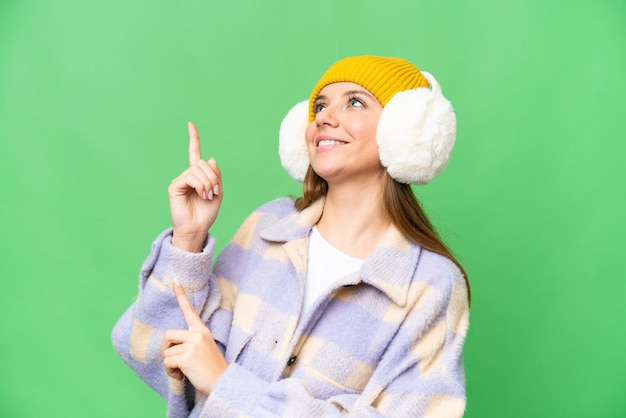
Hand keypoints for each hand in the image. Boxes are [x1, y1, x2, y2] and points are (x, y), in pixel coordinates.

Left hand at [161, 280, 227, 396]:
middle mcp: (198, 334)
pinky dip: (171, 372)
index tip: (174, 280)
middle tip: (176, 362)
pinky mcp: (187, 356)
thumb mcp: (203, 350)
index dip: (181, 295)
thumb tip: (169, 347)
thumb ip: (189, 344)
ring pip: (166, 351)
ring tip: (183, 371)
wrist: (223, 383)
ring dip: (170, 364)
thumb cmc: (211, 370)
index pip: (189, 310)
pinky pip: (167, 361)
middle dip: (166, 350)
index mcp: (202, 331)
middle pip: (168, 335)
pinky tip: (182, 376)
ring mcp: (193, 344)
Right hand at [168, 122, 222, 251]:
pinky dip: (200, 186)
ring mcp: (180, 180)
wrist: (197, 228)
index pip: (195, 153)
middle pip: (203, 163)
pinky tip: (201, 195)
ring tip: (207, 195)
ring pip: (198, 169)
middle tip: (214, 192)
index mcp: (198, 176)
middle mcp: (188, 175)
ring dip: (209, 183)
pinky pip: (191, 177)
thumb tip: (210, 158)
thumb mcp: (218, 192)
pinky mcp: (175, 186)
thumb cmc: (206, 213)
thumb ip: (216, 175)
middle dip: (213, 177)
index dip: (193, 139)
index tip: (190, 124)